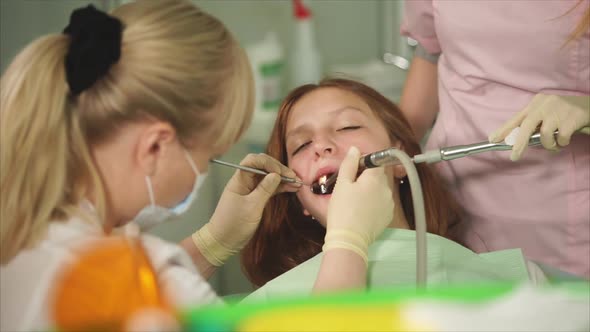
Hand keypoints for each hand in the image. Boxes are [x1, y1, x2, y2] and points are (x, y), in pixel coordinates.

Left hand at [192, 153, 299, 265]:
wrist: (222, 241)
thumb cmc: (234, 224)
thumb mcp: (251, 207)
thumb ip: (264, 190)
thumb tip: (276, 175)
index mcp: (239, 179)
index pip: (253, 161)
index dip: (268, 163)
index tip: (281, 173)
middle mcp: (245, 181)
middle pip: (263, 167)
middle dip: (279, 170)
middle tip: (294, 178)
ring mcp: (251, 189)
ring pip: (268, 178)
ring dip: (282, 179)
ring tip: (298, 183)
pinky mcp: (256, 198)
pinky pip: (269, 188)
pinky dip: (280, 187)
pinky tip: (292, 188)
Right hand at [323, 146, 393, 263]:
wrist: (349, 239)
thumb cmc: (343, 210)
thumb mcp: (342, 184)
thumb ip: (349, 164)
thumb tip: (355, 150)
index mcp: (375, 178)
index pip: (376, 161)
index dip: (364, 163)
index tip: (353, 169)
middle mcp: (386, 189)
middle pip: (378, 176)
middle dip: (366, 178)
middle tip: (350, 187)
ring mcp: (389, 204)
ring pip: (380, 190)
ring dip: (370, 191)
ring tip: (355, 202)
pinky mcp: (388, 216)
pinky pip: (382, 203)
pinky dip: (374, 204)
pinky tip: (361, 211)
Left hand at [489, 94, 589, 160]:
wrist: (589, 107)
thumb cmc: (564, 114)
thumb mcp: (546, 114)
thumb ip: (533, 125)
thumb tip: (515, 141)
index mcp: (536, 103)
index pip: (516, 118)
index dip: (504, 130)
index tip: (493, 139)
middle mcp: (544, 104)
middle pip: (526, 126)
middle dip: (519, 143)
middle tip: (514, 156)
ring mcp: (558, 110)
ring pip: (544, 136)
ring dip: (549, 145)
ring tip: (555, 143)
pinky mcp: (571, 118)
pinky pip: (560, 139)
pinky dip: (562, 143)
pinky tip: (566, 139)